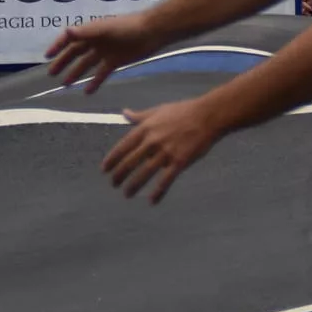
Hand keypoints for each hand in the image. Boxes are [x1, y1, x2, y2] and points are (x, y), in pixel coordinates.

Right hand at [46, 12, 163, 93]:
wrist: (151, 33)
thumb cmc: (127, 27)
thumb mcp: (105, 29)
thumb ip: (86, 32)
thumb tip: (67, 31)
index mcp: (91, 31)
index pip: (70, 38)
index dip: (58, 46)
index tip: (47, 56)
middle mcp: (95, 41)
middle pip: (75, 53)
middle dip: (63, 62)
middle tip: (52, 74)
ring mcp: (105, 52)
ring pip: (86, 64)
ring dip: (76, 73)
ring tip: (65, 84)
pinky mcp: (115, 62)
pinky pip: (101, 73)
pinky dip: (94, 82)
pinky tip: (86, 92)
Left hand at [101, 100, 224, 203]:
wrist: (207, 116)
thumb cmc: (183, 111)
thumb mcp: (158, 110)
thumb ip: (140, 116)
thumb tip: (124, 112)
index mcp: (145, 129)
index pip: (123, 147)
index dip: (112, 159)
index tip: (104, 170)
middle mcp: (152, 141)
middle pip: (130, 162)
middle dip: (119, 175)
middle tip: (113, 184)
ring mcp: (166, 152)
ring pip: (145, 173)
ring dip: (133, 185)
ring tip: (126, 194)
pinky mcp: (180, 162)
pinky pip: (166, 180)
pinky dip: (158, 192)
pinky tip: (152, 201)